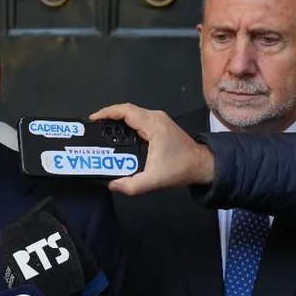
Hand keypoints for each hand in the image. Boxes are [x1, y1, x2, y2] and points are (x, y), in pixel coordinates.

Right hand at [88, 103, 215, 194]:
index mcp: (153, 125)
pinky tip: (118, 135)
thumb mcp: (154, 181)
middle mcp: (155, 117)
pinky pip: (138, 119)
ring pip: (133, 113)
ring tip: (102, 132)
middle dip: (108, 117)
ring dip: (117, 120)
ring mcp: (159, 119)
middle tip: (94, 128)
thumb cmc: (180, 169)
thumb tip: (112, 185)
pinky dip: (126, 124)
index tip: (93, 120)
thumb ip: (131, 185)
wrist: (203, 165)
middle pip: (127, 110)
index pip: (125, 111)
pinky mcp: (160, 124)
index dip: (107, 113)